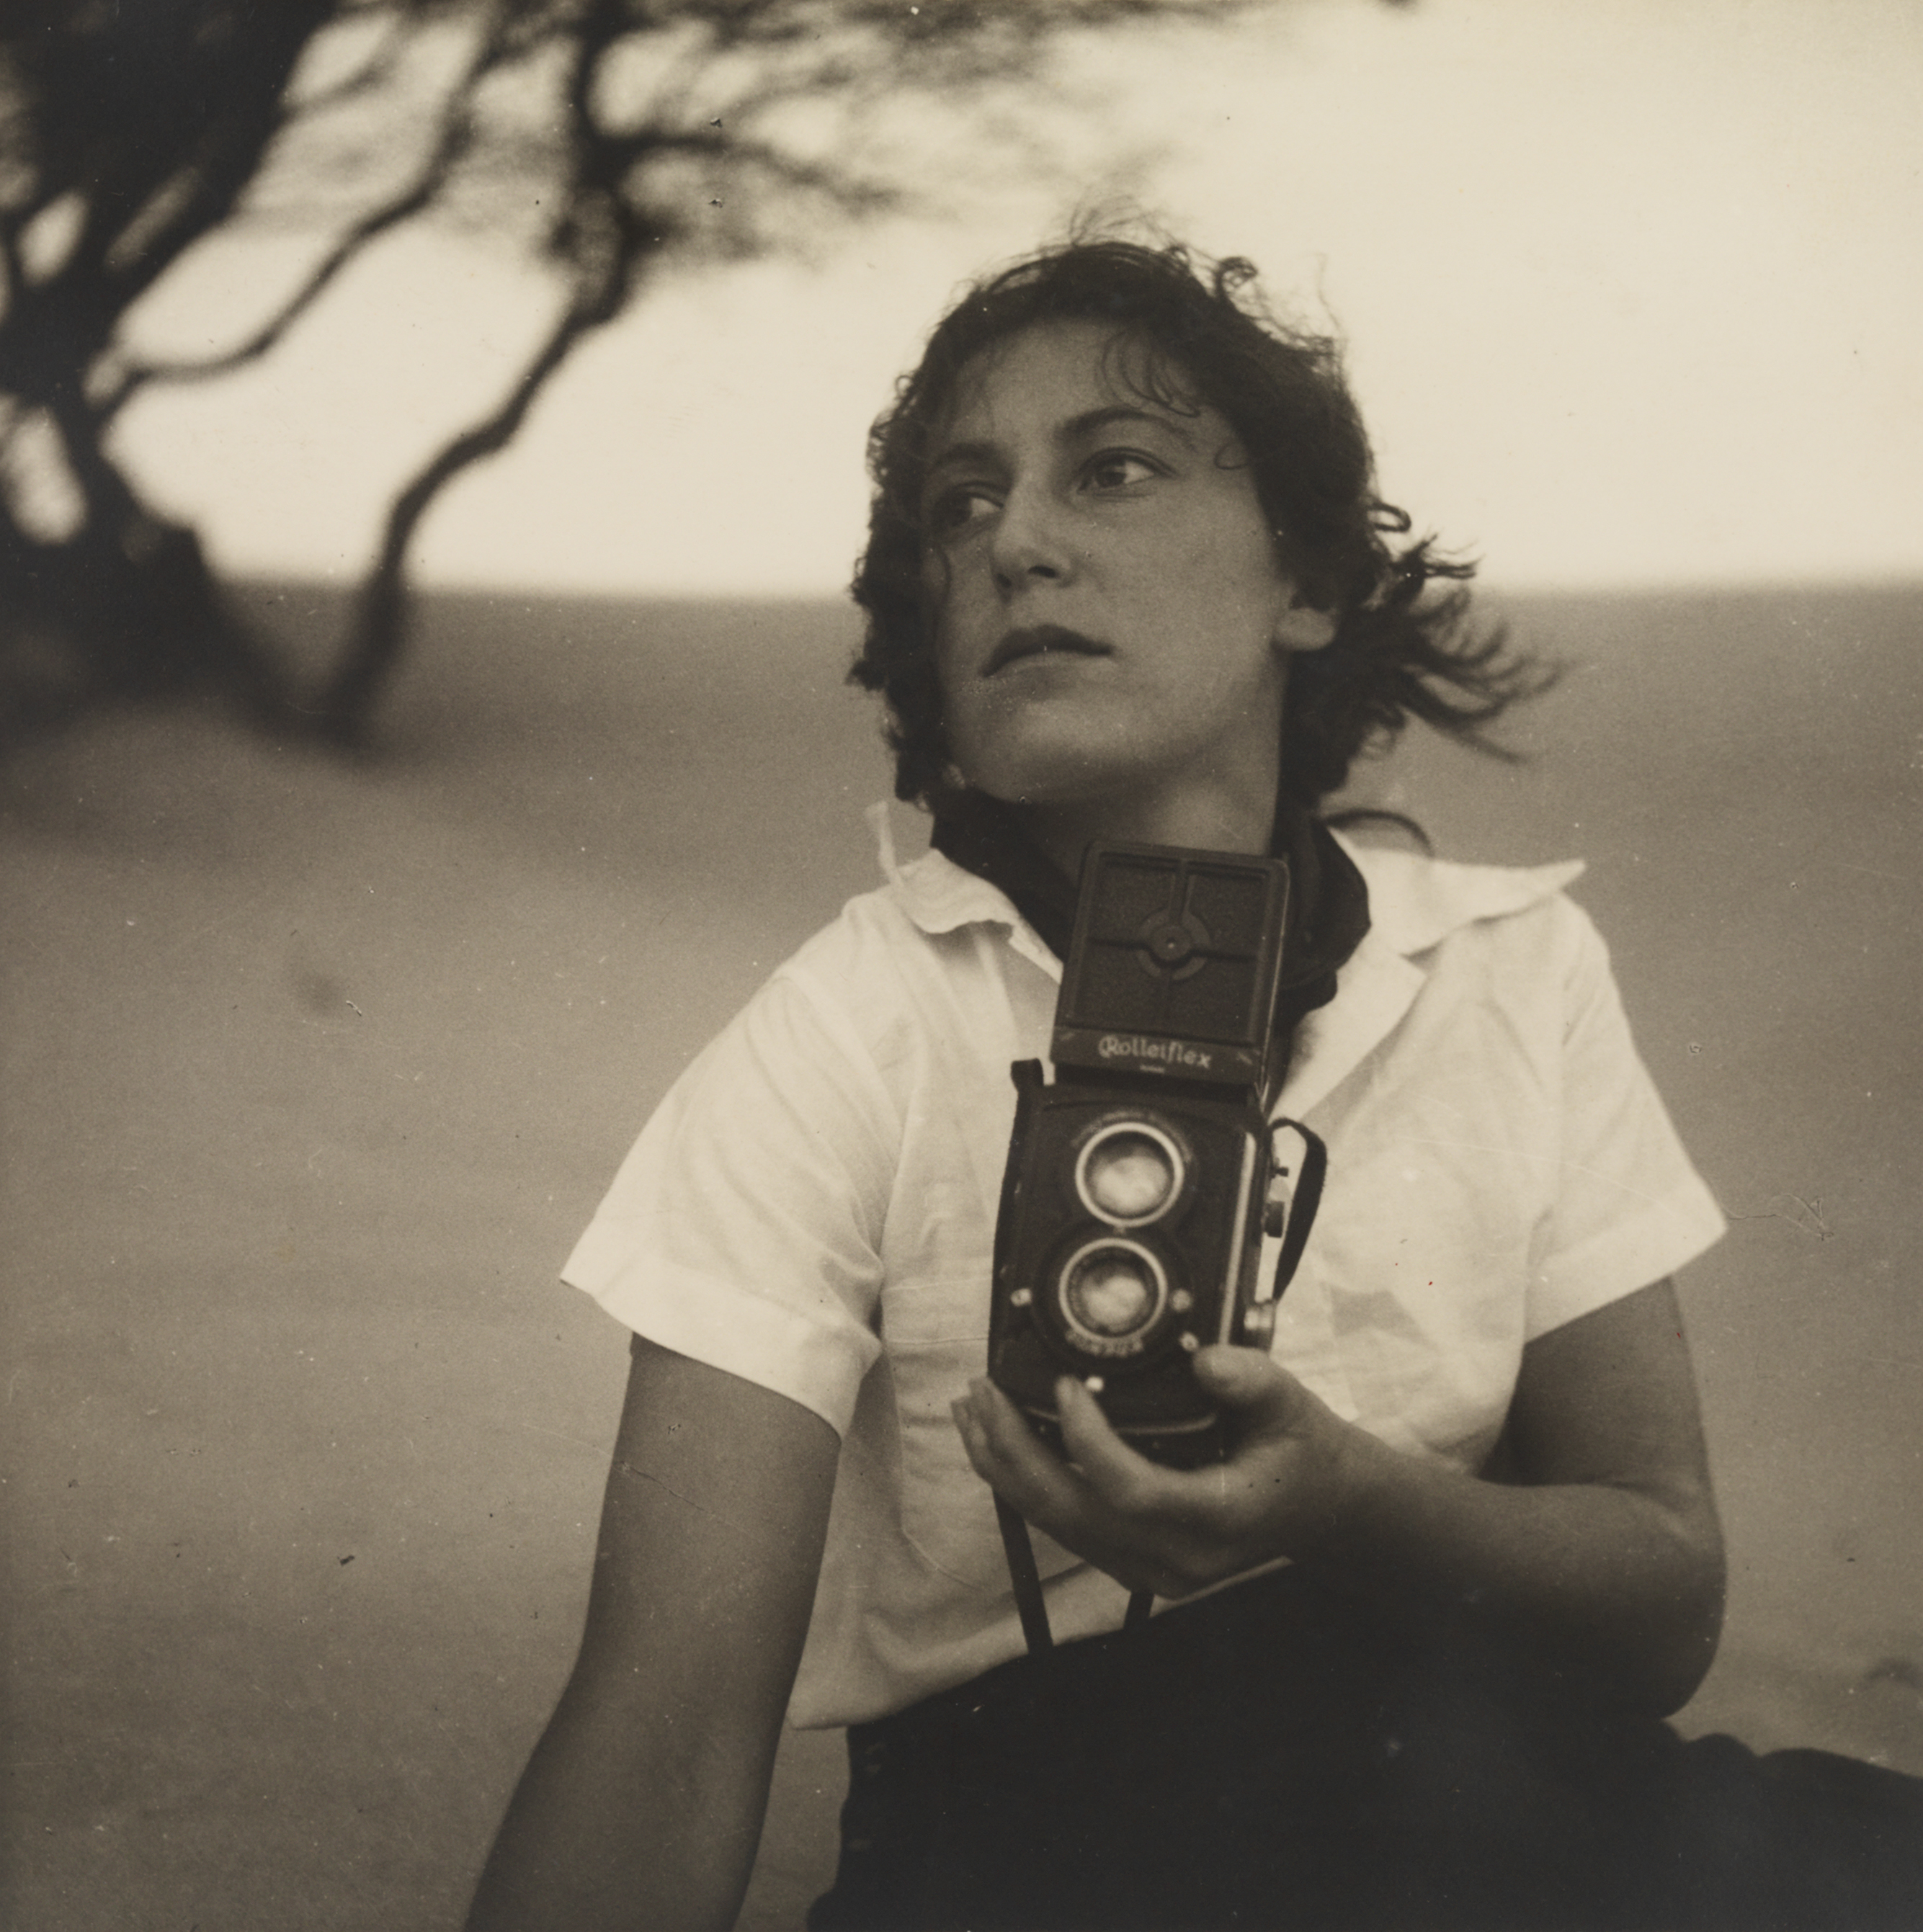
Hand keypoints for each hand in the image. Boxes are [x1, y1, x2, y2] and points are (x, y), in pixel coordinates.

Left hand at [951, 1347, 1370, 1599]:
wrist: (1320, 1508)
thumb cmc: (1302, 1453)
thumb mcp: (1293, 1406)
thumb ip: (1253, 1380)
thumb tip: (1202, 1358)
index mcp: (1217, 1521)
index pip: (1133, 1491)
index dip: (1088, 1441)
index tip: (1064, 1384)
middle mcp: (1176, 1559)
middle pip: (1073, 1513)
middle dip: (1015, 1452)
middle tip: (983, 1391)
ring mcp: (1150, 1570)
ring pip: (1057, 1525)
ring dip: (1005, 1467)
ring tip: (972, 1409)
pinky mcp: (1131, 1563)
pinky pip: (1064, 1527)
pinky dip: (1025, 1483)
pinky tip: (998, 1442)